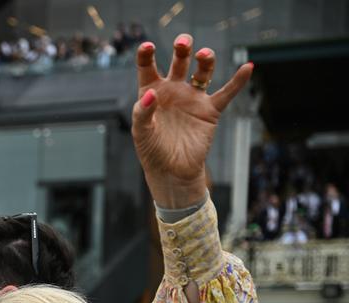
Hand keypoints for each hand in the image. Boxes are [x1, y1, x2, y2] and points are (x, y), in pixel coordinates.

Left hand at [132, 35, 250, 207]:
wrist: (172, 172)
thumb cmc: (152, 151)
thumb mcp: (142, 132)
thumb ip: (143, 112)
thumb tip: (151, 94)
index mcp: (152, 92)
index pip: (148, 67)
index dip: (146, 54)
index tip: (148, 45)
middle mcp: (173, 91)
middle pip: (179, 62)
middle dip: (183, 49)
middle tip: (184, 43)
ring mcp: (192, 99)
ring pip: (203, 72)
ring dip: (205, 60)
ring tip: (204, 54)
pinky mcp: (210, 111)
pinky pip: (227, 93)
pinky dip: (238, 81)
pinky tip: (248, 67)